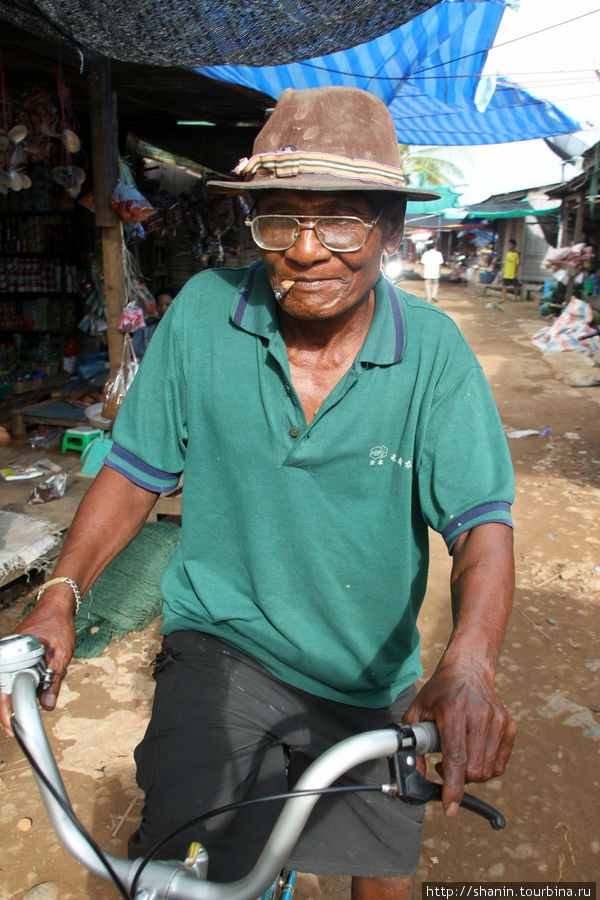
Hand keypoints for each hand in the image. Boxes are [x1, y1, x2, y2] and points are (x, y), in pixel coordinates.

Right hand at [0, 599, 75, 732]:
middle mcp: (6, 654)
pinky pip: (23, 672)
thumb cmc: (58, 625)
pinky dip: (37, 674)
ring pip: (20, 681)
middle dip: (30, 693)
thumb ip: (53, 681)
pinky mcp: (16, 654)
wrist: (57, 605)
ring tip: (54, 667)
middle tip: (46, 690)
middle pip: (10, 688)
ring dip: (36, 682)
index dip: (5, 711)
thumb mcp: (61, 655)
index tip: (10, 727)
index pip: (2, 690)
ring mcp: (10, 654)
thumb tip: (47, 706)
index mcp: (12, 655)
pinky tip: (52, 663)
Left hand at [403, 660, 516, 815]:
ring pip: (487, 771)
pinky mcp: (509, 726)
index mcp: (454, 710)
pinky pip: (499, 765)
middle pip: (473, 769)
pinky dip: (486, 769)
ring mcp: (498, 720)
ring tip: (458, 758)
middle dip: (457, 779)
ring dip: (471, 775)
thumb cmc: (439, 691)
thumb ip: (412, 743)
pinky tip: (473, 755)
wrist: (468, 670)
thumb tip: (416, 775)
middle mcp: (479, 715)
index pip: (457, 756)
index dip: (453, 786)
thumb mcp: (417, 710)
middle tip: (444, 765)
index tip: (449, 807)